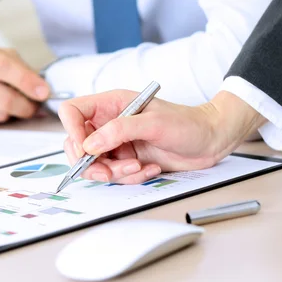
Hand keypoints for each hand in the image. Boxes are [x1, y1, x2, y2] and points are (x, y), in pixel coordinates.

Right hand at [58, 90, 265, 183]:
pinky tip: (150, 169)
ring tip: (139, 167)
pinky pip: (114, 175)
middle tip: (107, 172)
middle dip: (90, 162)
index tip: (84, 149)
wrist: (211, 141)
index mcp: (111, 104)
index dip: (71, 130)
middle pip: (76, 144)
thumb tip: (89, 145)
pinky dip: (130, 177)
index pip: (72, 112)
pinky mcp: (126, 160)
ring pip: (95, 164)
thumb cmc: (187, 123)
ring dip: (115, 172)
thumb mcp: (153, 123)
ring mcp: (117, 143)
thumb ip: (119, 130)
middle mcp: (109, 123)